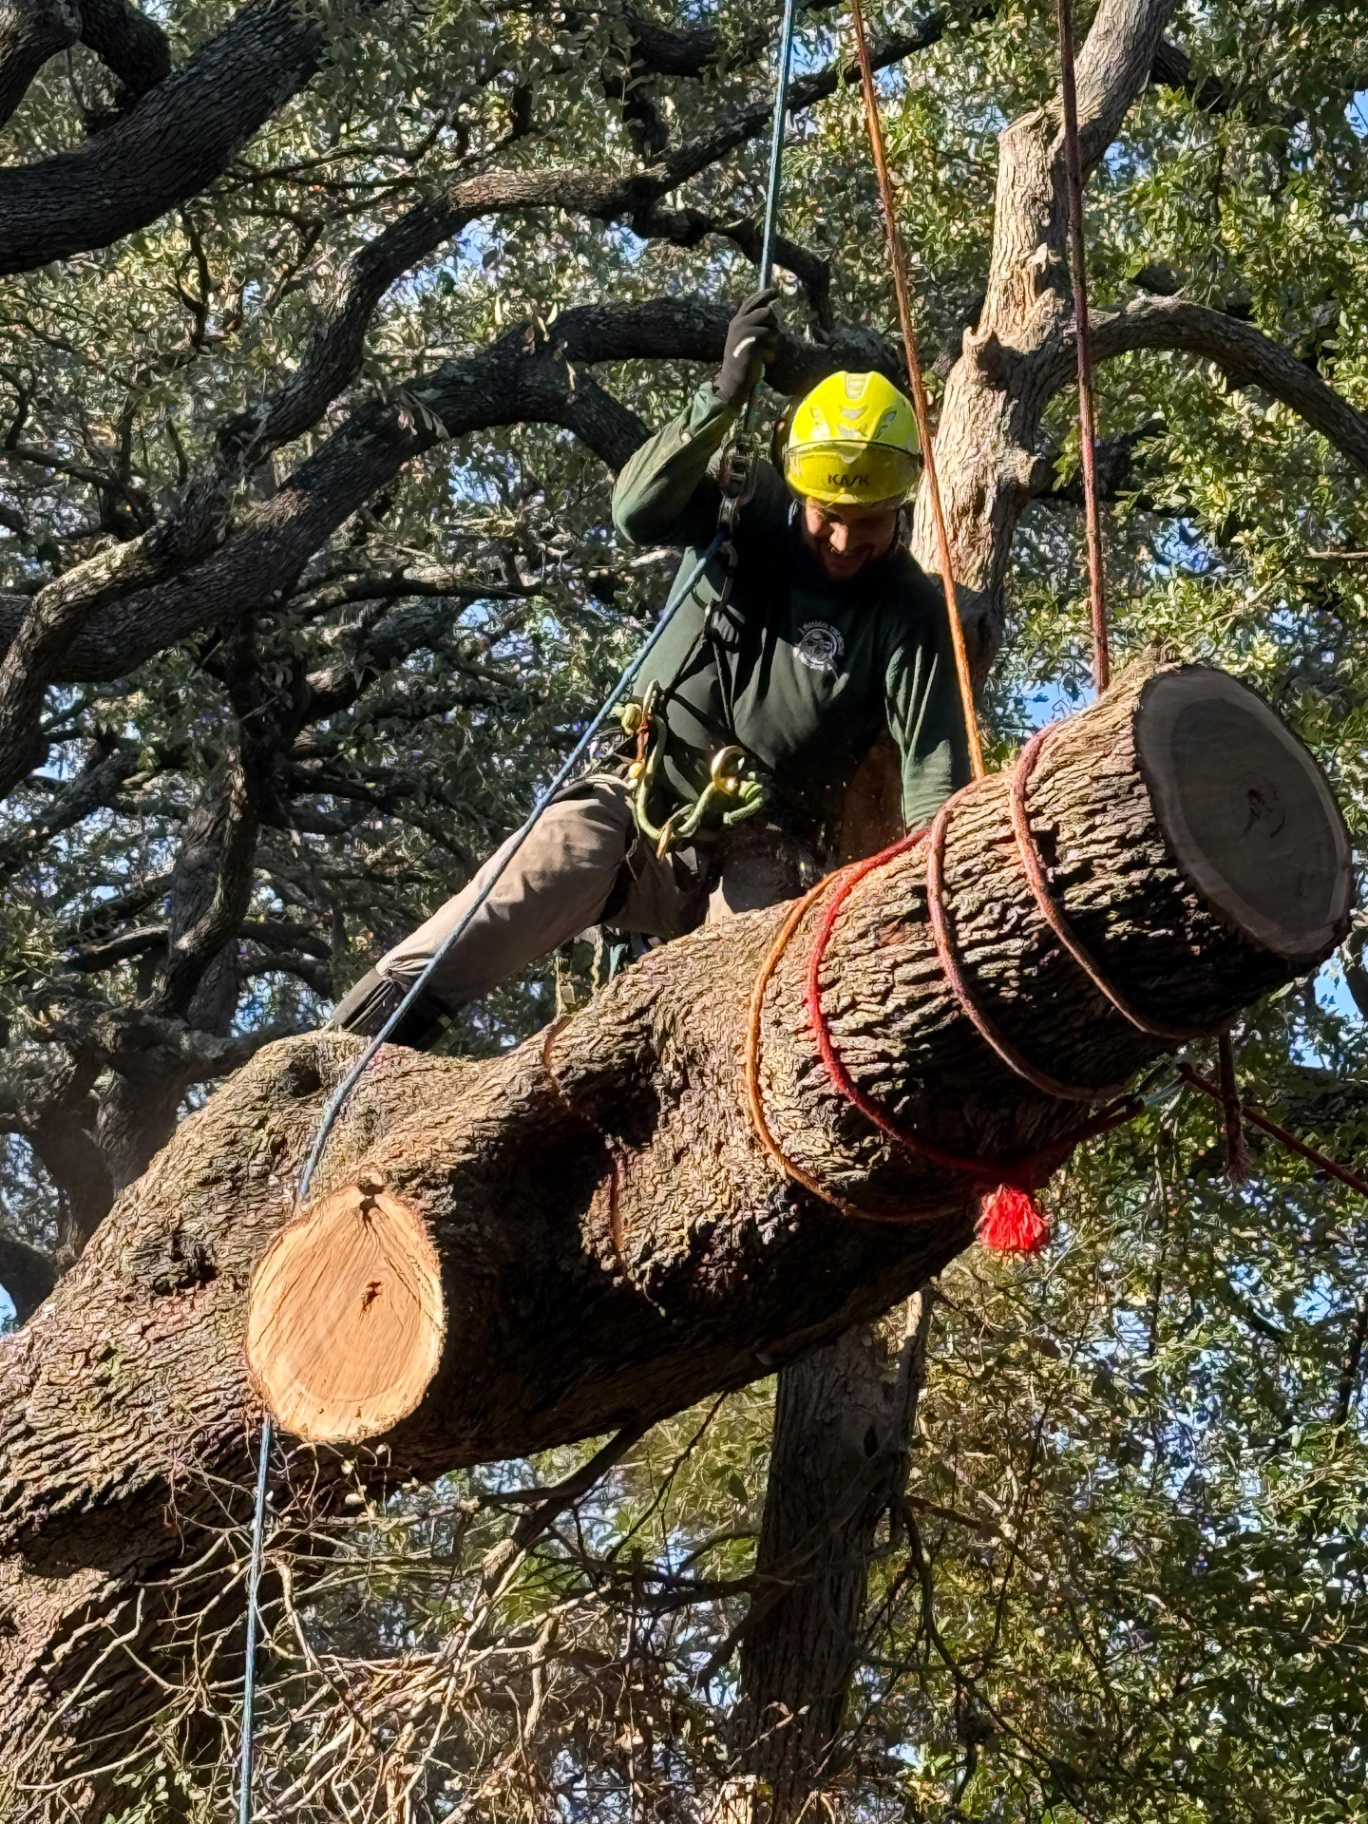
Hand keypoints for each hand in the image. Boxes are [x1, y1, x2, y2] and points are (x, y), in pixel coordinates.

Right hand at [715, 287, 780, 406]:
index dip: (764, 295)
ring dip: (772, 343)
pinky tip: (762, 361)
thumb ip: (752, 323)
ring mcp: (745, 336)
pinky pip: (771, 348)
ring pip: (772, 331)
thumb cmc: (741, 358)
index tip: (774, 291)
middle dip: (773, 322)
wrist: (732, 379)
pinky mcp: (752, 349)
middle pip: (766, 312)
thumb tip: (770, 310)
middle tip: (770, 334)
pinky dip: (770, 356)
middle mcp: (740, 325)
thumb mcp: (743, 337)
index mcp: (737, 321)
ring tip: (763, 352)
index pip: (751, 302)